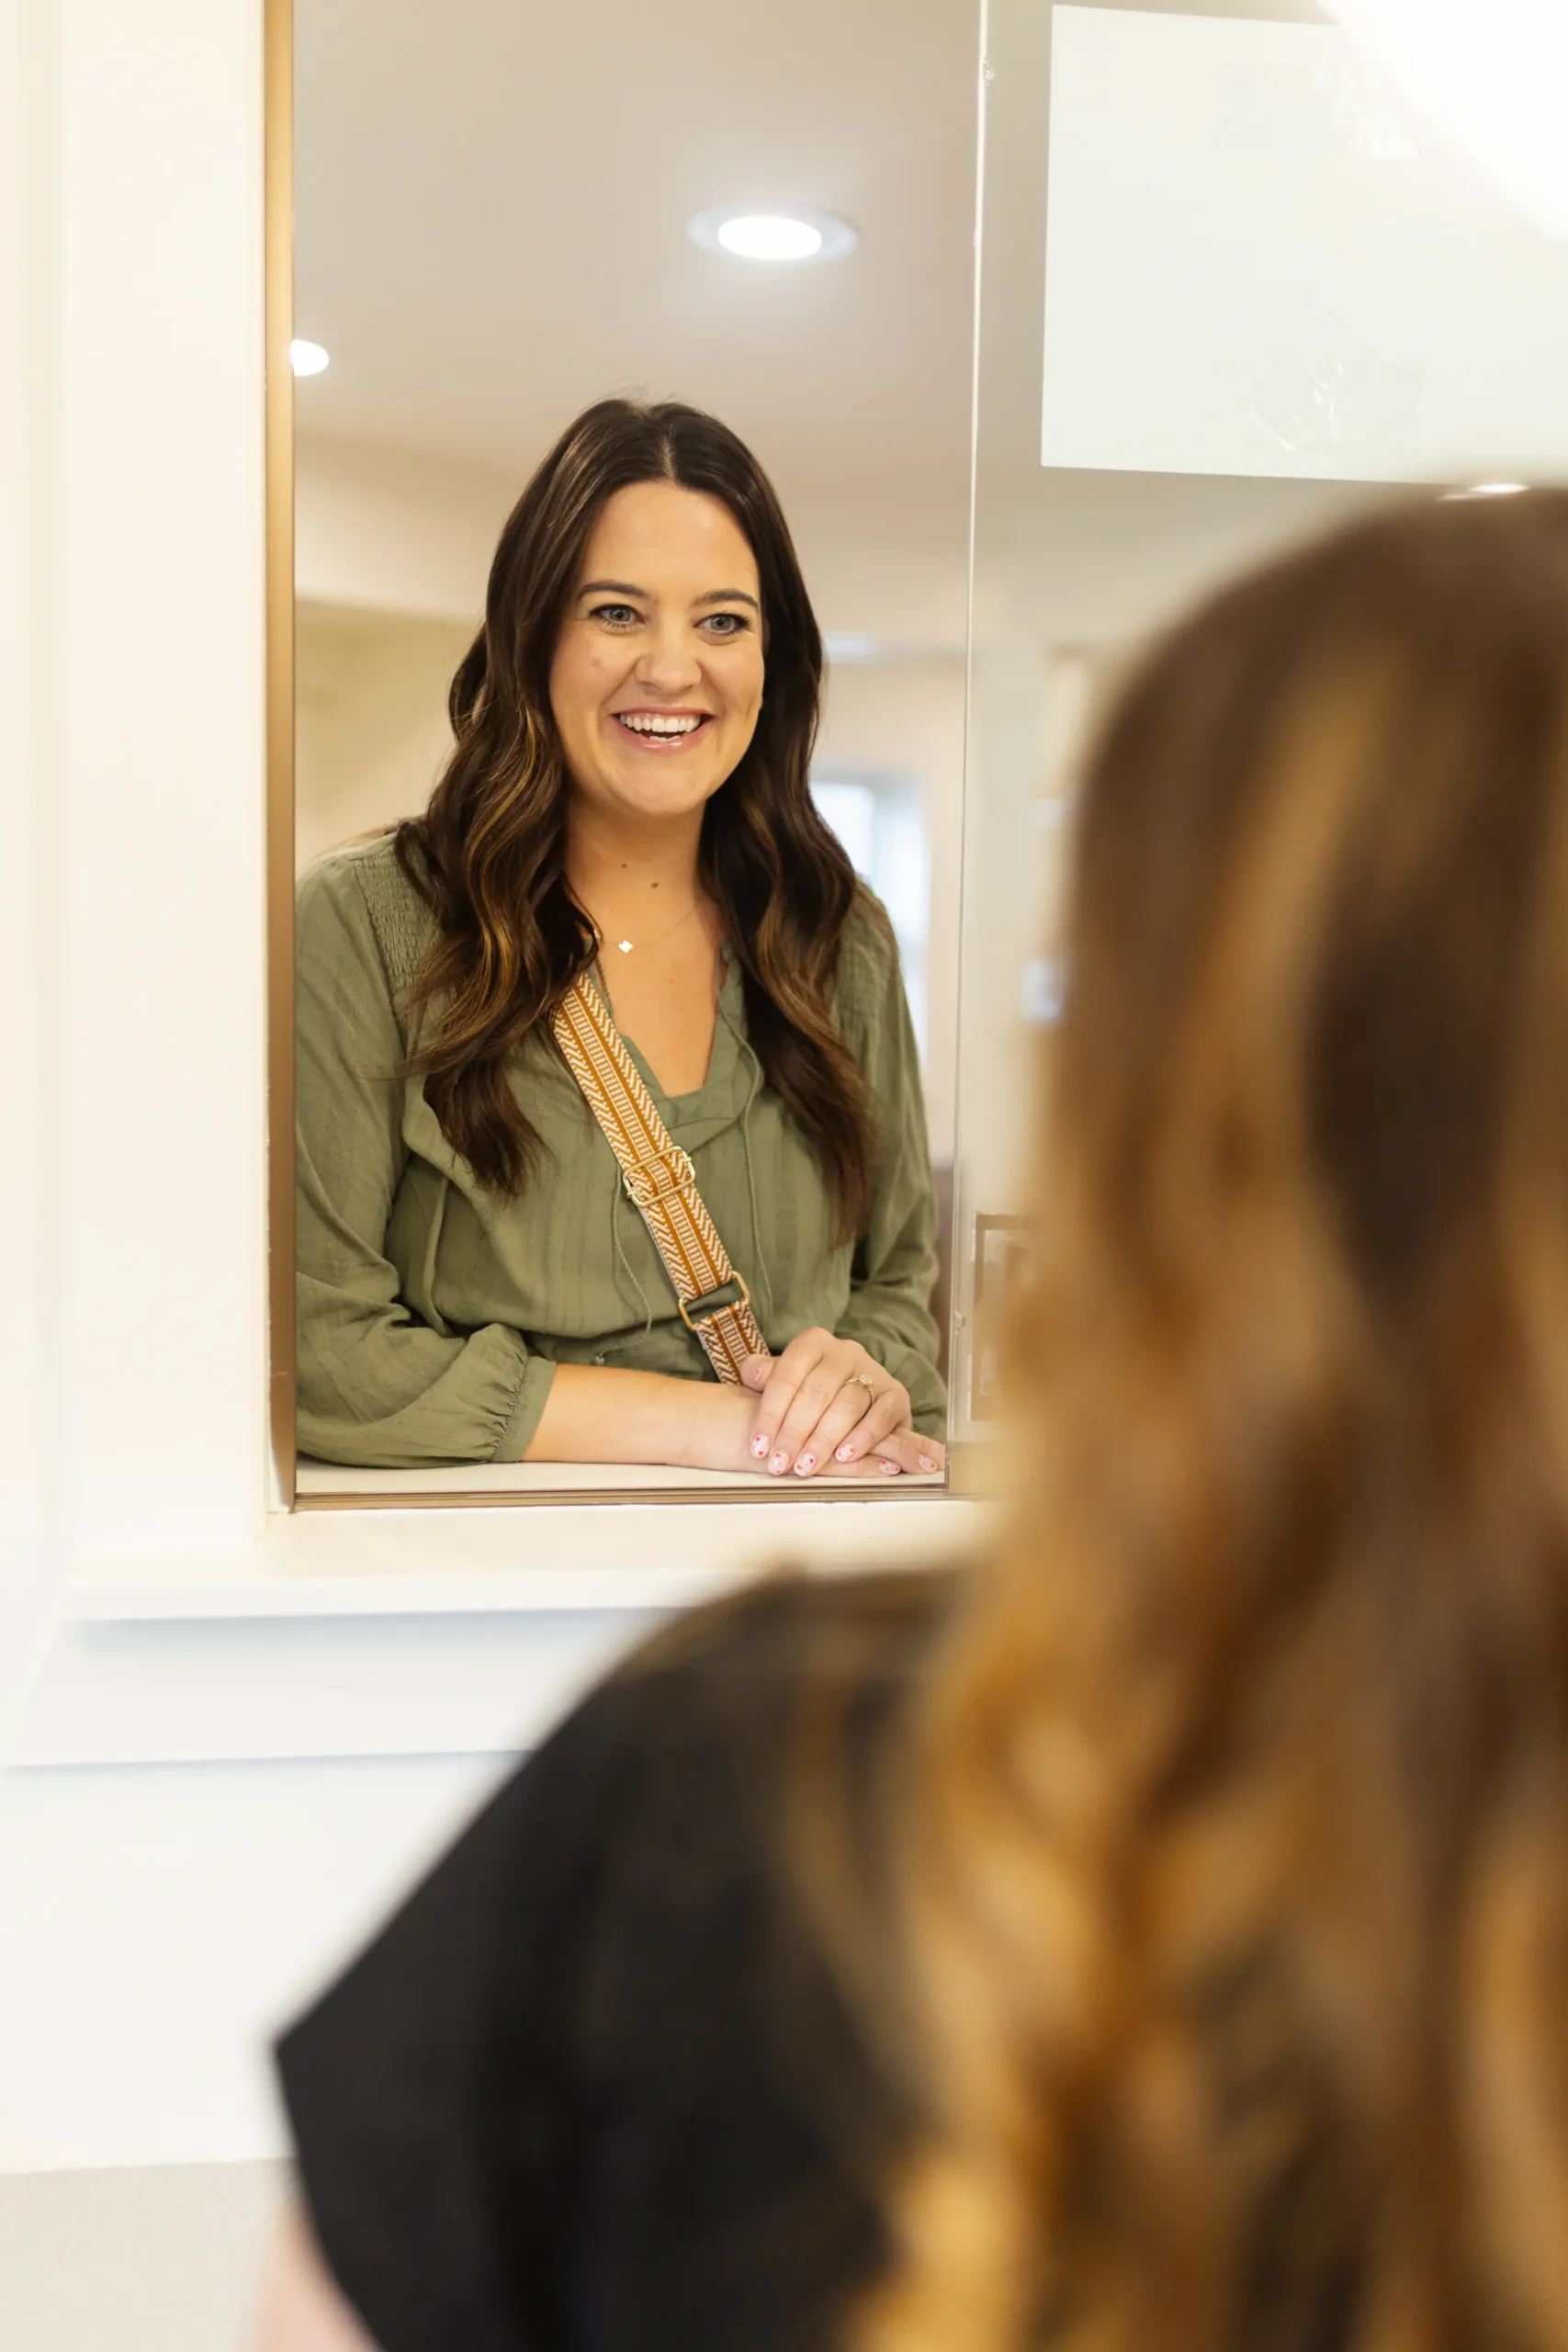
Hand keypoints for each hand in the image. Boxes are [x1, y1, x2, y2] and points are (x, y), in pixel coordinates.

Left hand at [738, 1330, 944, 1480]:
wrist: (859, 1402)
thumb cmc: (809, 1394)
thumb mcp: (783, 1381)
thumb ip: (763, 1376)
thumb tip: (753, 1375)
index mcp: (813, 1343)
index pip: (786, 1376)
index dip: (770, 1413)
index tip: (758, 1447)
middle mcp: (845, 1351)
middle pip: (816, 1393)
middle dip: (794, 1433)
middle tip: (779, 1464)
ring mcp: (874, 1371)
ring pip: (847, 1406)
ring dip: (823, 1441)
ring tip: (805, 1467)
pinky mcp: (896, 1395)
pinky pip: (880, 1416)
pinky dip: (862, 1438)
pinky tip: (844, 1457)